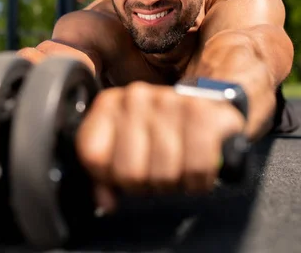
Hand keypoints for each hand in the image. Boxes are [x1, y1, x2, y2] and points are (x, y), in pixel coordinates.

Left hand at [76, 81, 244, 212]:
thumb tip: (107, 202)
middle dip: (145, 185)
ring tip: (178, 173)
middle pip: (129, 172)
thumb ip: (106, 175)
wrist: (207, 109)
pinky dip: (199, 180)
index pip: (93, 157)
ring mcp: (168, 100)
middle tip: (156, 177)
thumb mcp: (125, 149)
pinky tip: (198, 174)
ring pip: (162, 172)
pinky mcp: (201, 110)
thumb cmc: (162, 133)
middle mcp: (135, 97)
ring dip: (173, 184)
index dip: (109, 178)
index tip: (124, 177)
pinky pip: (196, 166)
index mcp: (109, 105)